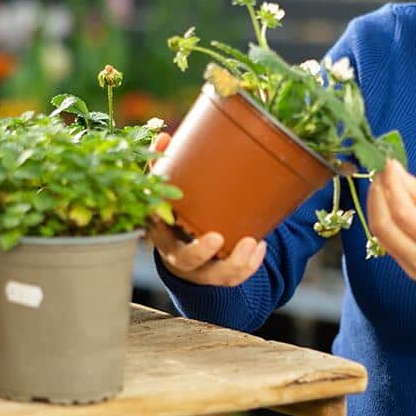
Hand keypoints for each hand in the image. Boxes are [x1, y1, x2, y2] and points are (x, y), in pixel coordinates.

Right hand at [144, 131, 267, 286]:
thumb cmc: (174, 212)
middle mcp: (177, 254)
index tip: (165, 212)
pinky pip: (234, 278)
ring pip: (216, 275)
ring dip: (236, 263)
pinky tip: (260, 245)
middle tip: (217, 238)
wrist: (180, 249)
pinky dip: (250, 265)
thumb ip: (164, 167)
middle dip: (201, 252)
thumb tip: (165, 137)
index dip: (160, 222)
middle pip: (186, 260)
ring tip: (252, 242)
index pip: (155, 228)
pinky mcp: (218, 275)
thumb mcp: (166, 192)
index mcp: (161, 231)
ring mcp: (199, 269)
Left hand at [367, 159, 415, 290]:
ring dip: (375, 205)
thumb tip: (396, 173)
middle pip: (386, 225)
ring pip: (380, 234)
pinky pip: (385, 242)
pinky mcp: (409, 271)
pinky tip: (386, 203)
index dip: (393, 185)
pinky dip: (382, 219)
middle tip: (381, 173)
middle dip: (378, 195)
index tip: (390, 165)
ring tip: (382, 185)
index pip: (405, 213)